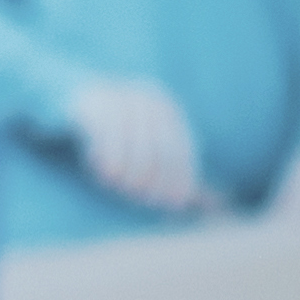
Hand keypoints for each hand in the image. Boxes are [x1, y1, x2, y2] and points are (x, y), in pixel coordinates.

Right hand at [63, 76, 207, 214]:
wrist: (74, 97)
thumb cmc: (118, 132)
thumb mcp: (150, 146)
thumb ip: (180, 172)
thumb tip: (225, 203)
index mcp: (166, 107)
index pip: (180, 147)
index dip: (180, 178)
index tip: (173, 203)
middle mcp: (146, 97)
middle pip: (158, 146)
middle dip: (153, 178)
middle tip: (142, 199)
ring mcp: (119, 95)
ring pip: (131, 142)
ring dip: (128, 171)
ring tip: (119, 187)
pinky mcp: (91, 101)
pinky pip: (103, 132)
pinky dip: (106, 156)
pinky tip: (103, 172)